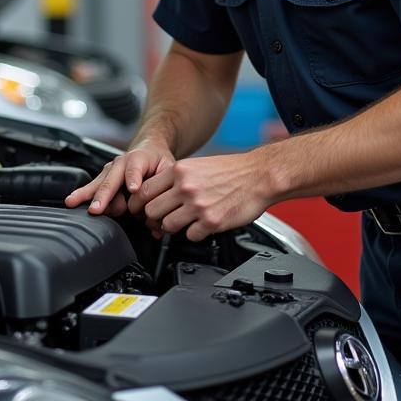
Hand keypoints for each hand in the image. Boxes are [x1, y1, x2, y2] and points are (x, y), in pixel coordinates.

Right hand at [65, 142, 175, 216]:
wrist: (149, 149)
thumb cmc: (158, 162)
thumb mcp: (168, 171)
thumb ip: (164, 194)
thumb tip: (157, 225)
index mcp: (139, 158)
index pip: (136, 169)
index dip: (134, 179)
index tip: (133, 189)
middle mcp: (120, 164)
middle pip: (111, 181)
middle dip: (104, 195)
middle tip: (98, 208)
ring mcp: (109, 171)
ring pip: (98, 184)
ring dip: (87, 195)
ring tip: (73, 201)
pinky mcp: (103, 178)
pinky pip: (92, 188)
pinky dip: (82, 195)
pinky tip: (71, 201)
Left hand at [137, 150, 275, 241]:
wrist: (259, 175)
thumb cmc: (232, 170)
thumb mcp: (197, 164)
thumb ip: (176, 178)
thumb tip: (157, 192)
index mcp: (179, 170)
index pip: (144, 190)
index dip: (141, 203)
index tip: (143, 208)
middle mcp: (185, 187)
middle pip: (151, 210)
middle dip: (155, 218)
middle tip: (161, 219)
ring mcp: (197, 205)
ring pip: (167, 226)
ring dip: (173, 228)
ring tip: (183, 223)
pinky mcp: (211, 222)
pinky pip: (190, 236)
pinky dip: (194, 234)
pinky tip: (202, 225)